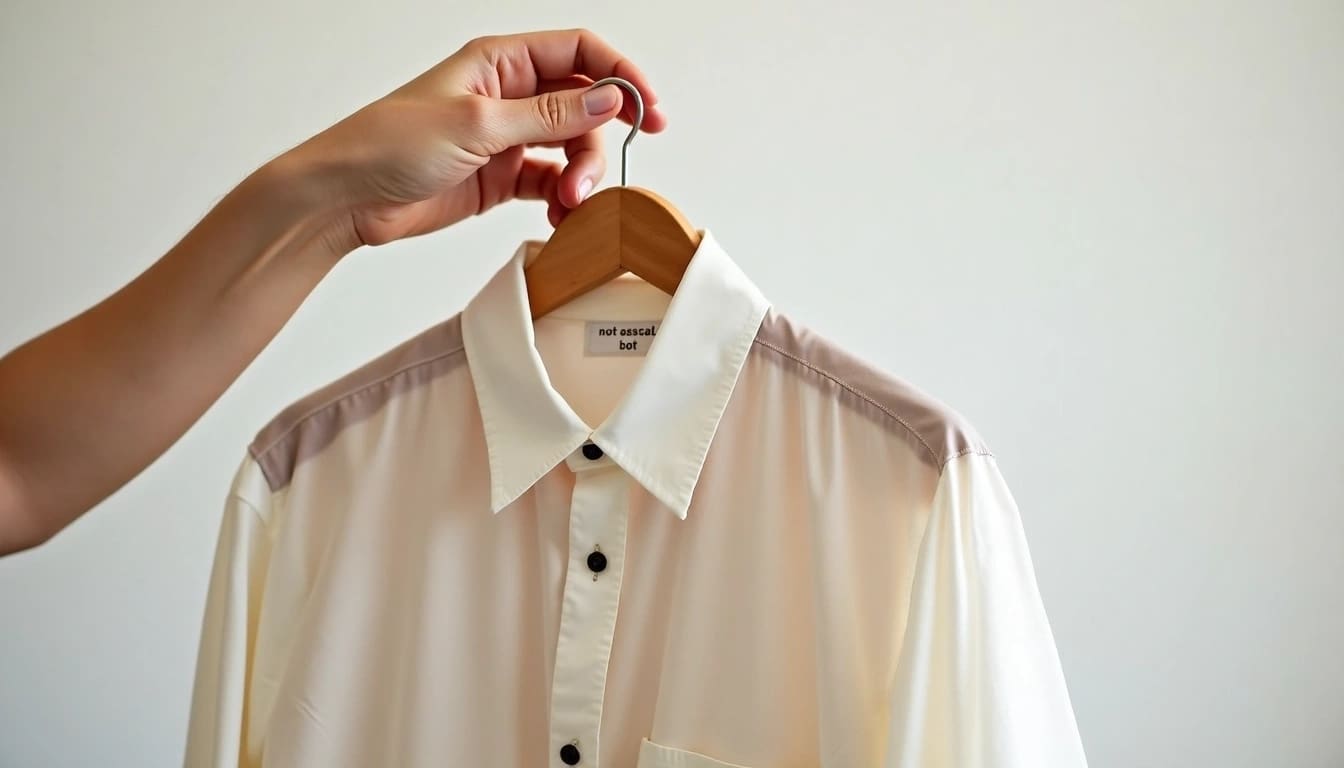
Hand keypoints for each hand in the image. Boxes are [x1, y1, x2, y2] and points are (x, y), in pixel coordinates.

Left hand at [284, 28, 666, 251]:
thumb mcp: (477, 124)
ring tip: (568, 203)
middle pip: (583, 107)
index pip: (579, 53)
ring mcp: (506, 137)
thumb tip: (609, 101)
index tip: (648, 112)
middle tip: (596, 179)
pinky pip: (551, 182)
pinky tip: (560, 215)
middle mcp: (508, 94)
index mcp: (499, 61)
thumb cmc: (389, 145)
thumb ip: (549, 116)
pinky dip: (563, 199)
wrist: (346, 199)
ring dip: (580, 176)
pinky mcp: (500, 177)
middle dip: (598, 142)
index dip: (621, 77)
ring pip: (571, 149)